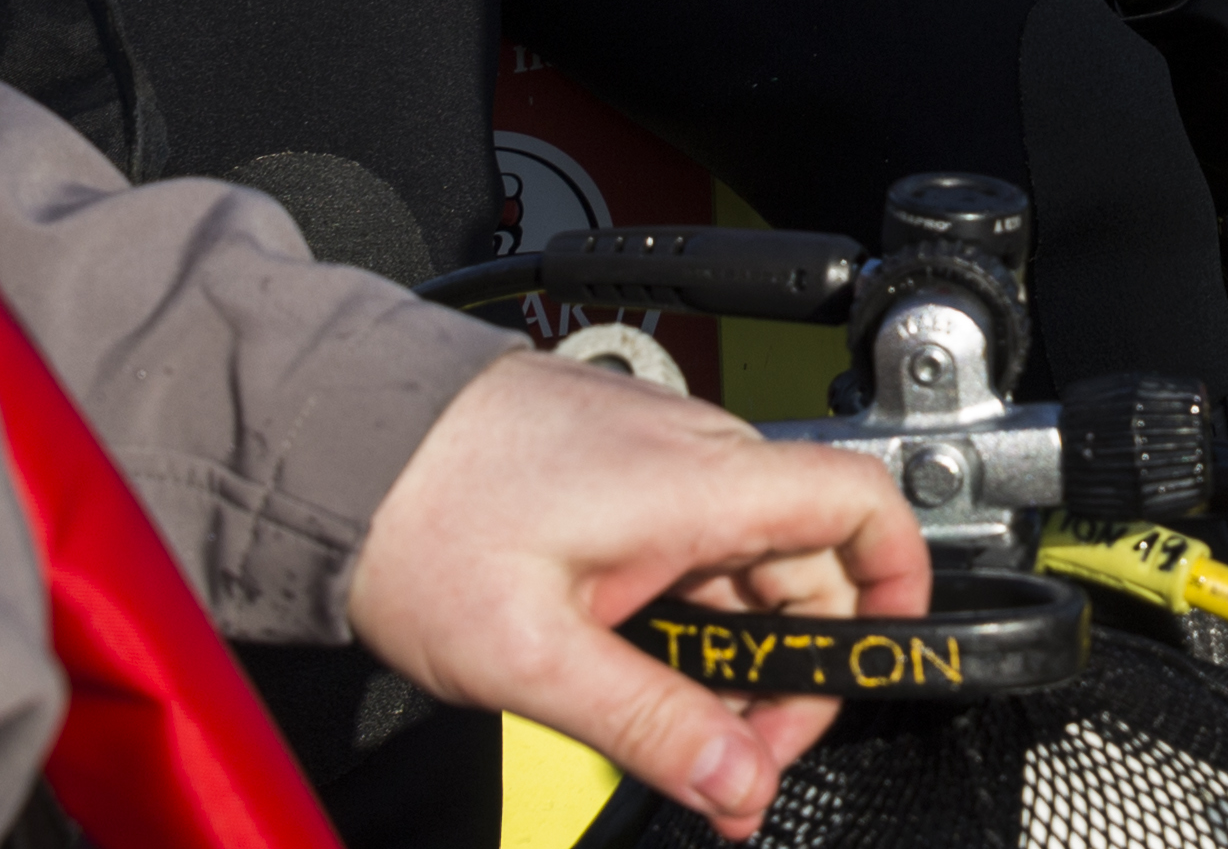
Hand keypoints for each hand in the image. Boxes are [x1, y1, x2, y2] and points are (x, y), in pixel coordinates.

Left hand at [348, 349, 935, 841]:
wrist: (328, 441)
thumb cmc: (416, 521)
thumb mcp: (532, 657)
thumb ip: (649, 723)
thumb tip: (737, 786)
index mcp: (697, 481)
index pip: (860, 503)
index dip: (898, 584)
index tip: (876, 668)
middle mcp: (694, 451)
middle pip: (805, 560)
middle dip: (791, 670)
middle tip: (733, 761)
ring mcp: (654, 452)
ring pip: (746, 558)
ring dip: (736, 649)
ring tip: (679, 728)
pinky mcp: (615, 464)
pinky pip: (692, 539)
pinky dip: (692, 610)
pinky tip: (639, 666)